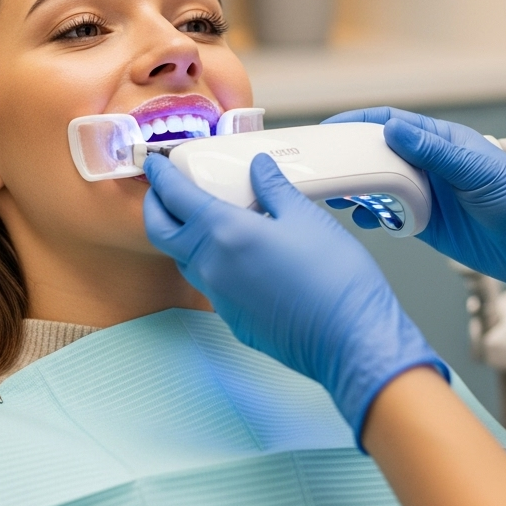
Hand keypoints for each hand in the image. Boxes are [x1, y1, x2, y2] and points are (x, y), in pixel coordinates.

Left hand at [143, 152, 447, 443]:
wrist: (350, 342)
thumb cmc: (334, 278)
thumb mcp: (306, 218)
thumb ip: (273, 188)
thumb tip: (257, 166)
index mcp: (224, 233)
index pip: (175, 197)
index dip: (162, 177)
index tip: (155, 163)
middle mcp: (211, 266)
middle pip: (161, 232)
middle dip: (156, 206)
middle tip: (164, 188)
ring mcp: (219, 297)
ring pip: (183, 259)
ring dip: (181, 235)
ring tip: (199, 216)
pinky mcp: (233, 318)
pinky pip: (209, 283)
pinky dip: (208, 261)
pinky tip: (233, 253)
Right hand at [324, 108, 505, 330]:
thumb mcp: (478, 171)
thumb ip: (435, 152)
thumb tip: (394, 129)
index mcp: (441, 142)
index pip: (390, 123)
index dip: (358, 123)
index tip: (330, 130)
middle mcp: (429, 165)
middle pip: (376, 154)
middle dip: (348, 158)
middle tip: (323, 166)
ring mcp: (425, 194)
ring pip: (377, 185)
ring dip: (356, 189)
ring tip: (338, 195)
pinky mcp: (424, 223)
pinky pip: (387, 215)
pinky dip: (371, 216)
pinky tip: (365, 218)